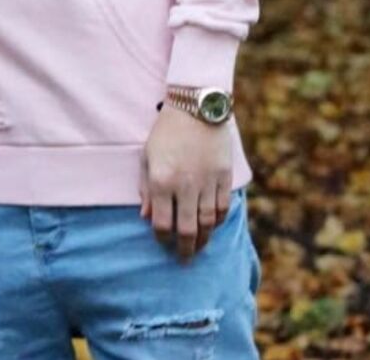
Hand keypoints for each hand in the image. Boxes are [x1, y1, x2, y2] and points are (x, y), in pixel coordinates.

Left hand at [140, 105, 232, 260]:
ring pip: (208, 224)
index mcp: (161, 181)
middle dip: (185, 250)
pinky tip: (212, 226)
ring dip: (203, 240)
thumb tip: (146, 217)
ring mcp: (207, 183)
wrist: (196, 109)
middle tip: (184, 260)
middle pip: (187, 230)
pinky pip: (222, 208)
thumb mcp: (147, 156)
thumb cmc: (166, 131)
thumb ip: (146, 188)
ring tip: (199, 248)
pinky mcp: (224, 178)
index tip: (163, 243)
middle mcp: (185, 186)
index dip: (162, 239)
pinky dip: (217, 221)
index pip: (162, 223)